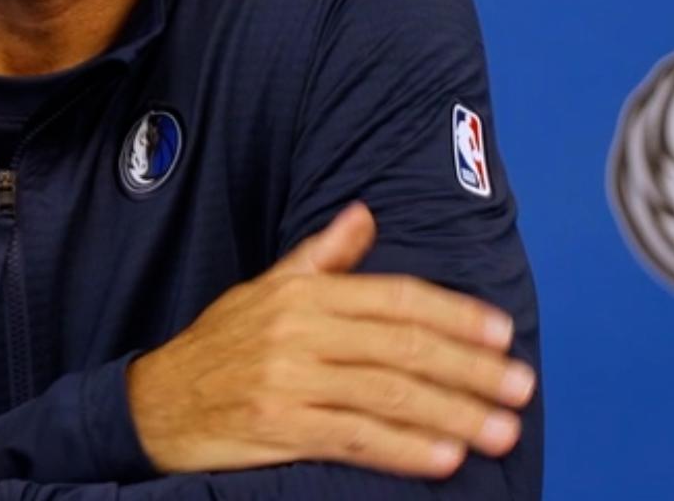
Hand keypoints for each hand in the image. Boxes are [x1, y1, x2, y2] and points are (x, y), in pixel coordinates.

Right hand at [126, 203, 535, 478]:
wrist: (153, 405)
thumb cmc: (219, 347)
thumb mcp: (265, 290)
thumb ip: (322, 257)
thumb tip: (364, 214)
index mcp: (302, 293)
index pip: (395, 298)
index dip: (454, 315)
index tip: (502, 334)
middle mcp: (297, 332)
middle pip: (401, 348)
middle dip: (470, 369)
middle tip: (520, 388)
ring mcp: (288, 382)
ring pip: (387, 396)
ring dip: (452, 414)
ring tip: (499, 432)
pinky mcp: (279, 429)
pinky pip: (354, 439)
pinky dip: (403, 450)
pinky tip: (443, 459)